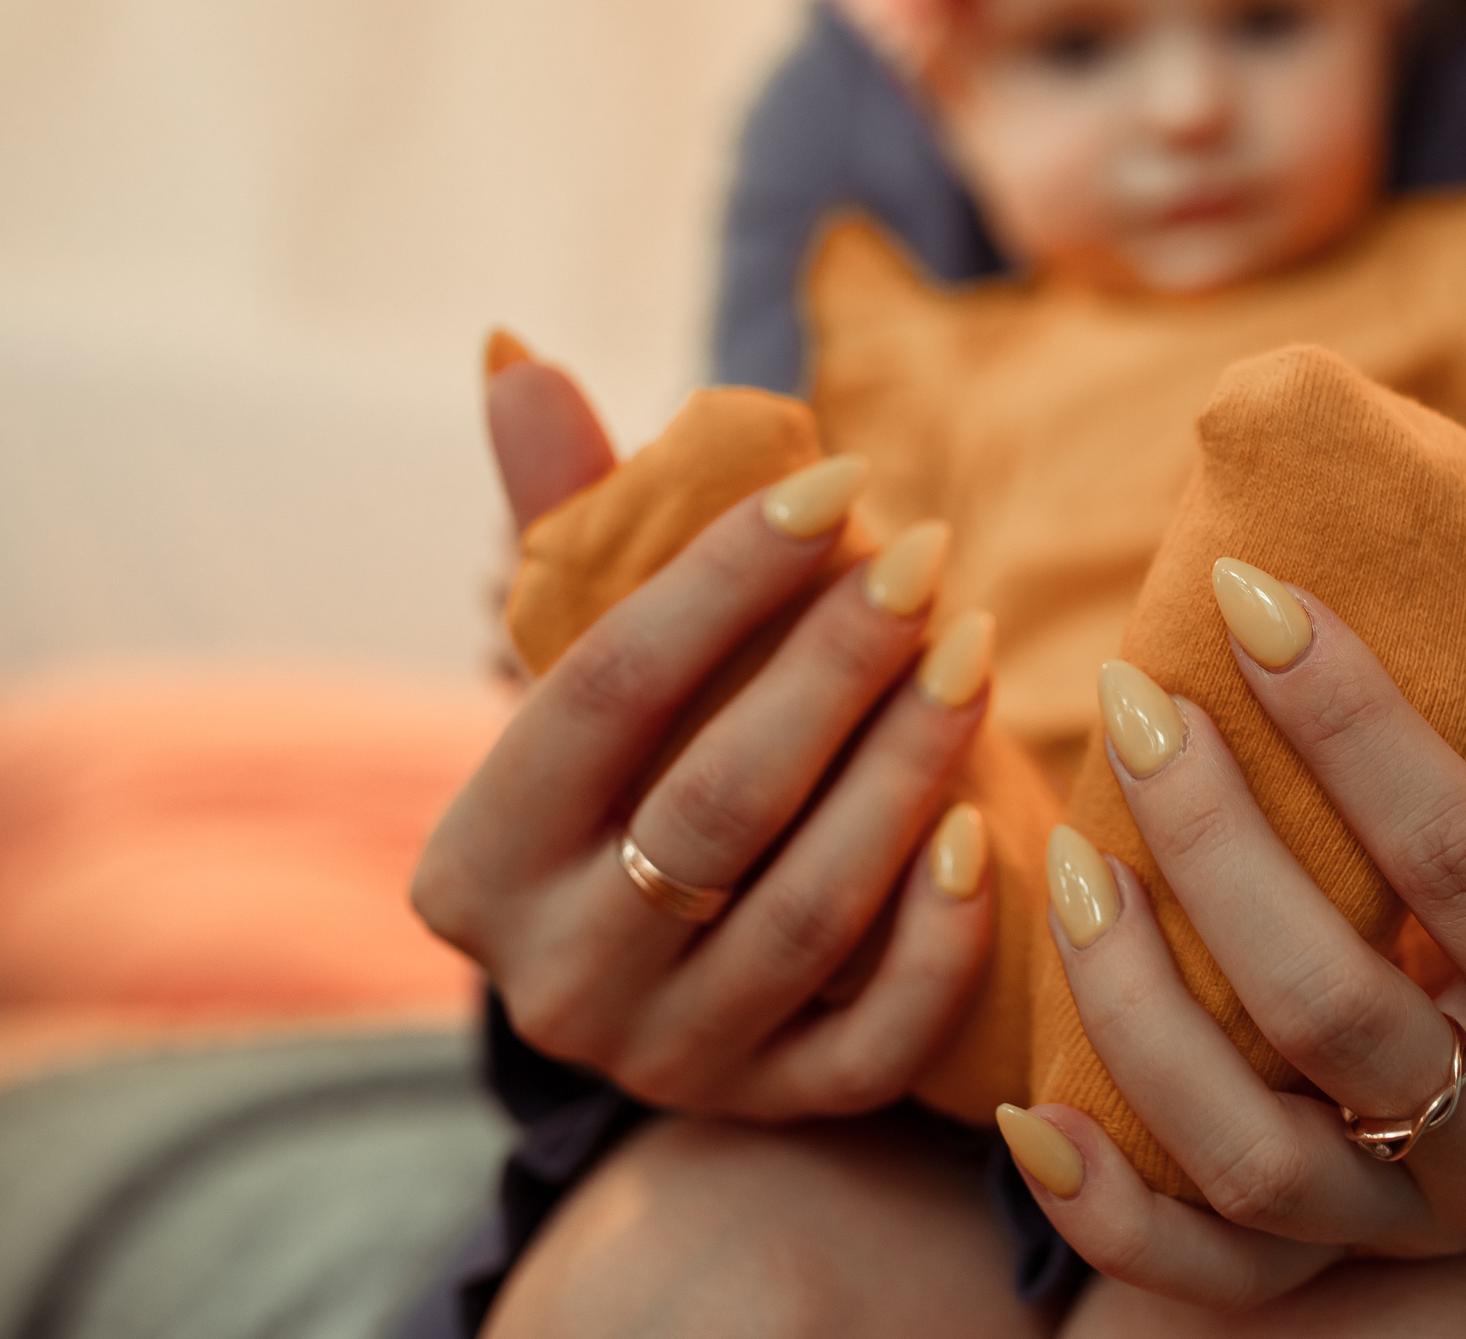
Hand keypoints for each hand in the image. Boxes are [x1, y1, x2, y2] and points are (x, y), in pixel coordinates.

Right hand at [412, 346, 995, 1118]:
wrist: (684, 969)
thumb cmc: (647, 767)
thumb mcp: (595, 663)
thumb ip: (566, 525)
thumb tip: (515, 355)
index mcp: (474, 862)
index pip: (603, 692)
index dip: (722, 578)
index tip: (840, 479)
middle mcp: (553, 981)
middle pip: (712, 800)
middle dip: (834, 666)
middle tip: (930, 556)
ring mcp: (668, 1061)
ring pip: (807, 908)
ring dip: (906, 768)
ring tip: (976, 647)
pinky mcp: (778, 1110)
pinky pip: (875, 1036)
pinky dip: (937, 934)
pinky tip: (991, 828)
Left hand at [994, 466, 1465, 1307]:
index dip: (1357, 727)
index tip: (1248, 594)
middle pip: (1338, 1014)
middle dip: (1217, 854)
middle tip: (1132, 705)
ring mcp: (1427, 1220)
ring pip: (1258, 1160)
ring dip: (1140, 1016)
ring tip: (1068, 865)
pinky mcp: (1351, 1262)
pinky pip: (1218, 1276)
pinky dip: (1119, 1218)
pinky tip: (1032, 1115)